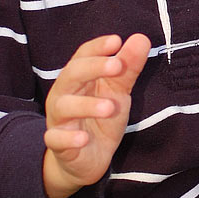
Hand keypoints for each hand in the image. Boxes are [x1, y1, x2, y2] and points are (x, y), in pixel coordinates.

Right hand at [43, 33, 150, 197]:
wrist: (85, 159)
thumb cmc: (100, 119)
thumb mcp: (117, 93)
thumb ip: (127, 68)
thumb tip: (141, 38)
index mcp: (77, 78)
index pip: (83, 56)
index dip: (97, 47)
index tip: (117, 41)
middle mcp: (64, 94)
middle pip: (71, 74)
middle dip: (93, 68)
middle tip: (117, 65)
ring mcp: (59, 120)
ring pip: (64, 106)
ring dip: (86, 105)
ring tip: (110, 106)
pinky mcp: (58, 144)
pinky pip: (56, 139)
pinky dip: (68, 138)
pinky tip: (83, 138)